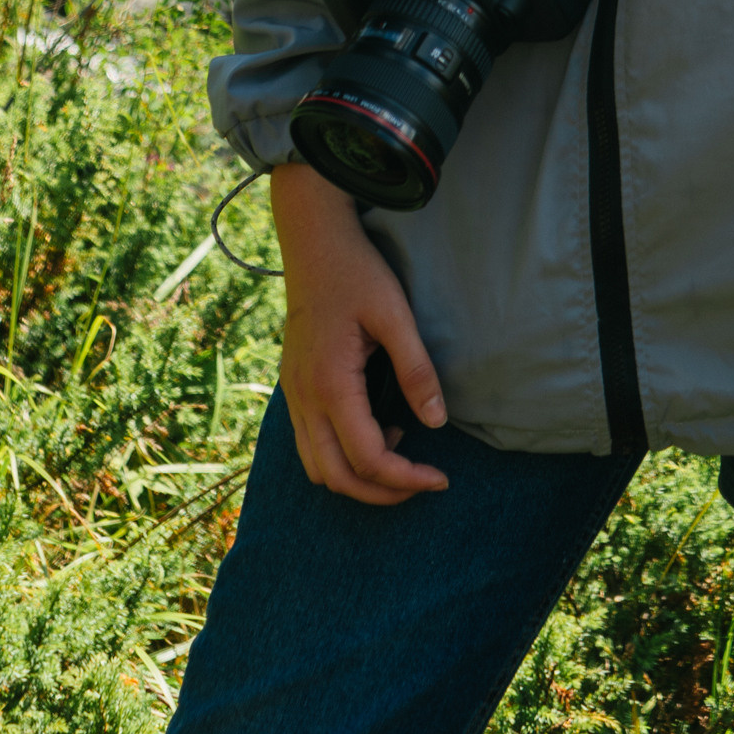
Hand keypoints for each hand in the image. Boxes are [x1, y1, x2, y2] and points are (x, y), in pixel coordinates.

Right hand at [269, 162, 449, 506]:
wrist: (313, 240)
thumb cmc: (356, 271)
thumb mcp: (395, 314)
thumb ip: (416, 370)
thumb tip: (437, 422)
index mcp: (331, 383)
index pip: (368, 458)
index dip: (406, 478)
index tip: (440, 477)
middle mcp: (303, 397)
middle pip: (336, 477)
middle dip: (381, 492)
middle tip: (423, 481)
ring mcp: (292, 394)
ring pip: (317, 467)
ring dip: (357, 476)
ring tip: (399, 450)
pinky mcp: (292, 387)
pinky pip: (309, 444)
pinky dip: (340, 455)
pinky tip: (374, 425)